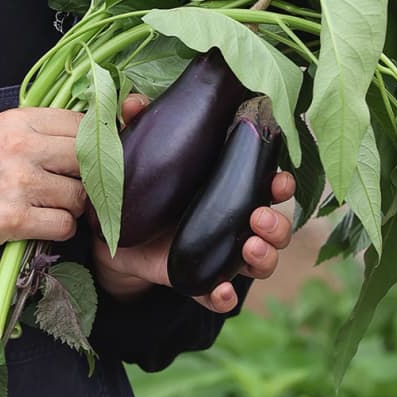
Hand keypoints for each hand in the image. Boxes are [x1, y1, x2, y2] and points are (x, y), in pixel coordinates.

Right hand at [0, 106, 87, 264]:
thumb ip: (32, 134)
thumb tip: (81, 142)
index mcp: (16, 121)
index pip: (81, 124)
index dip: (94, 144)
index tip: (91, 158)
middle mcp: (21, 147)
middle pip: (88, 159)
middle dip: (87, 178)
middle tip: (73, 188)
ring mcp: (19, 184)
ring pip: (79, 197)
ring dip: (71, 208)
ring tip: (47, 209)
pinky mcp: (14, 220)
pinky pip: (64, 227)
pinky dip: (58, 231)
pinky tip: (40, 227)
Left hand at [89, 93, 296, 314]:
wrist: (115, 236)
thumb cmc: (143, 187)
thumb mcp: (141, 156)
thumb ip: (140, 129)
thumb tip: (132, 100)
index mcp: (230, 188)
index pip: (268, 184)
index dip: (281, 184)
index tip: (278, 180)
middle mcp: (235, 222)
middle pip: (275, 225)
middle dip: (276, 223)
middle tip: (259, 217)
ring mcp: (222, 254)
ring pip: (261, 259)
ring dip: (264, 255)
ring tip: (249, 248)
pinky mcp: (199, 282)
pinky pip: (221, 295)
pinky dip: (225, 296)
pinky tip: (222, 291)